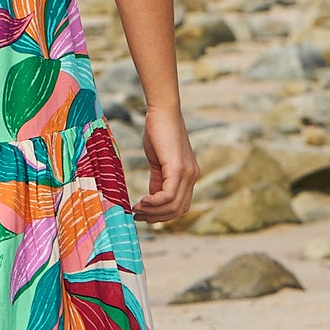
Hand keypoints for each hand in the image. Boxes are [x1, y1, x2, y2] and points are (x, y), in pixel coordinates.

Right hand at [132, 105, 198, 223]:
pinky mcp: (178, 169)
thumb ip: (158, 180)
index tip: (143, 215)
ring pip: (173, 206)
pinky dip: (155, 202)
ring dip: (153, 212)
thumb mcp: (158, 162)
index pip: (180, 206)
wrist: (162, 112)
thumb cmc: (158, 132)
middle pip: (178, 210)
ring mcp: (187, 173)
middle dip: (156, 217)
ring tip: (137, 209)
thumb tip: (152, 198)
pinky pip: (169, 195)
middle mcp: (192, 177)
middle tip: (137, 215)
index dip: (162, 215)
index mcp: (189, 176)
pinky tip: (142, 201)